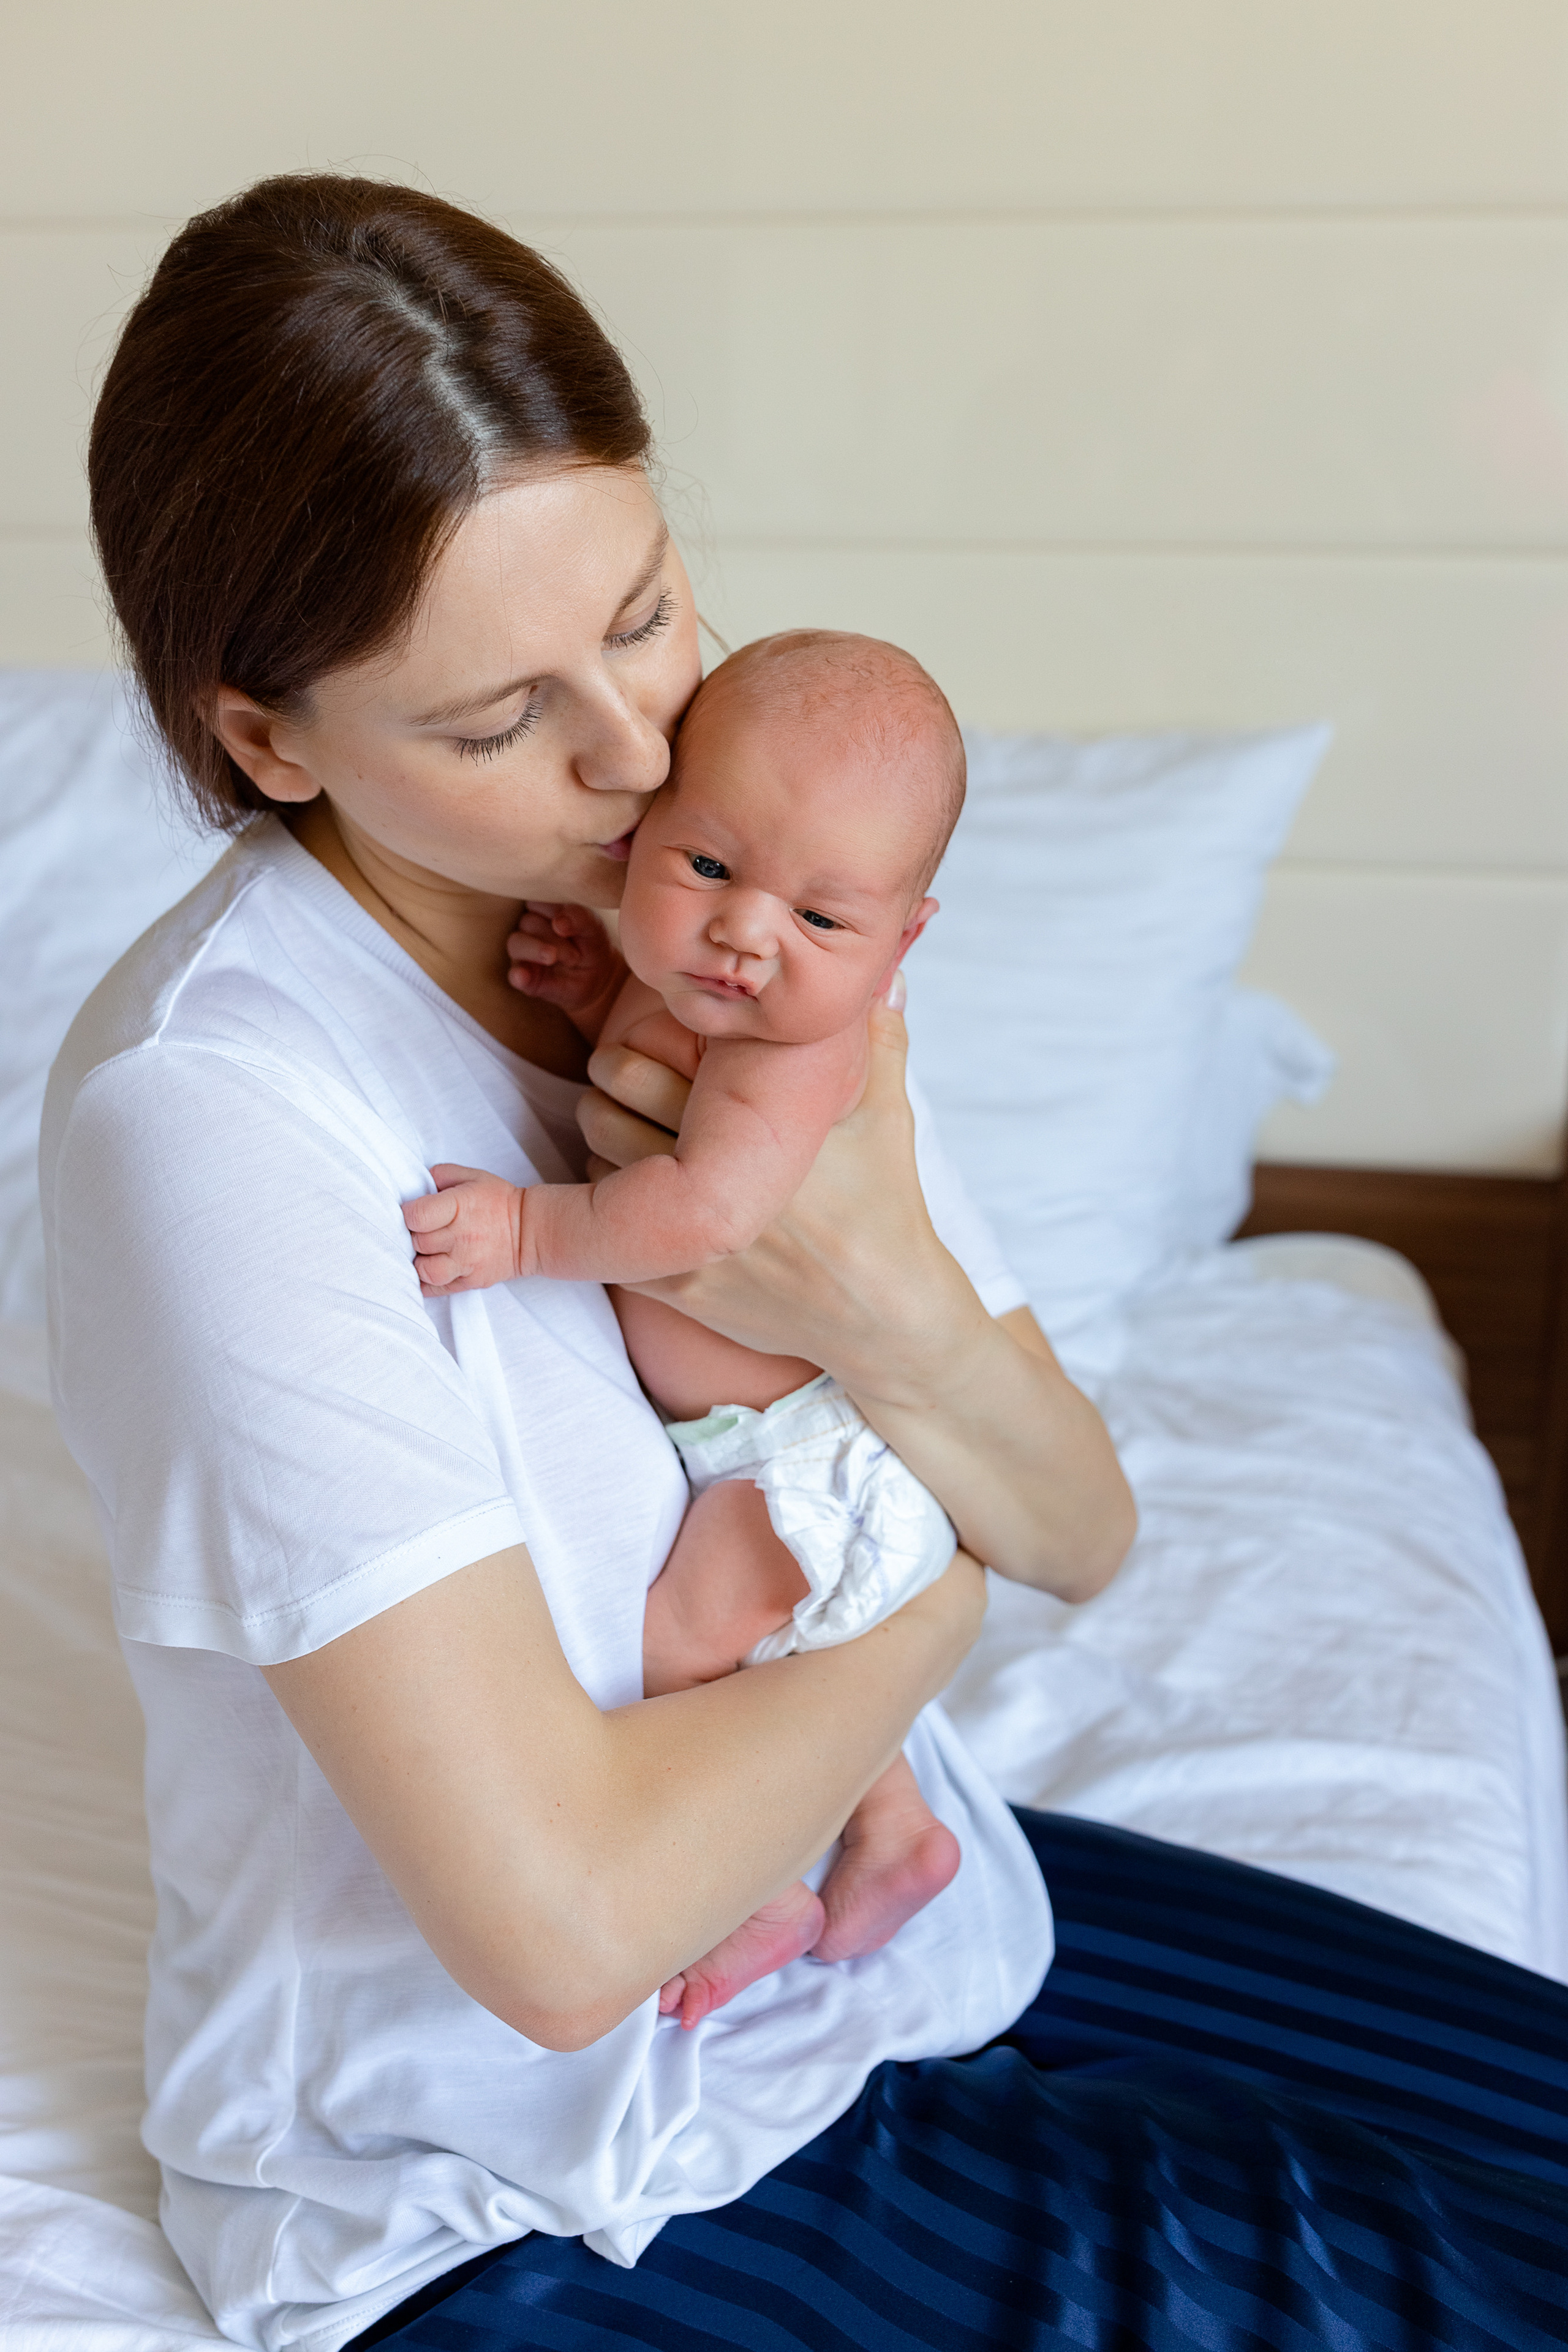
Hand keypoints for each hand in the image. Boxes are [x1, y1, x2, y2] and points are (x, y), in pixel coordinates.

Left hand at [402, 1164, 525, 1294]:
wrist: (530, 1231)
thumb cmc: (497, 1202)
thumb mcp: (472, 1176)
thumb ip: (439, 1175)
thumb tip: (416, 1185)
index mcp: (460, 1206)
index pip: (417, 1216)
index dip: (408, 1214)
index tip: (414, 1213)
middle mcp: (462, 1236)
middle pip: (418, 1243)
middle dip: (413, 1237)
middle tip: (421, 1231)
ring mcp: (467, 1263)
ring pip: (424, 1271)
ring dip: (419, 1262)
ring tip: (425, 1252)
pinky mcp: (470, 1282)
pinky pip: (436, 1290)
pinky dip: (426, 1282)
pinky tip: (428, 1269)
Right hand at [508, 903, 624, 1040]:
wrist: (599, 975)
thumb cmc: (591, 943)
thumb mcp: (593, 926)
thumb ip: (578, 917)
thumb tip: (558, 923)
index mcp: (543, 909)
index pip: (535, 901)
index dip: (551, 912)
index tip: (569, 927)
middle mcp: (528, 928)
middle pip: (528, 923)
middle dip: (554, 938)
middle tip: (576, 954)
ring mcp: (523, 952)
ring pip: (516, 944)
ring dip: (538, 950)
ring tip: (555, 959)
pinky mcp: (523, 976)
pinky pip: (513, 974)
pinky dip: (518, 975)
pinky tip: (525, 976)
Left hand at [577, 995, 975, 1398]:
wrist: (882, 1314)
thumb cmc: (885, 1204)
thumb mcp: (888, 1113)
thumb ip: (880, 1036)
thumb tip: (886, 974)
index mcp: (755, 1131)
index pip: (642, 1071)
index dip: (629, 1051)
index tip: (644, 1046)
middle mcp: (716, 1185)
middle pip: (603, 1116)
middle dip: (605, 1091)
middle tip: (620, 1081)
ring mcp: (693, 1241)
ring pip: (598, 1173)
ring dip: (601, 1147)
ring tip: (628, 1132)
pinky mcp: (680, 1288)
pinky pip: (609, 1235)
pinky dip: (611, 1208)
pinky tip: (636, 1191)